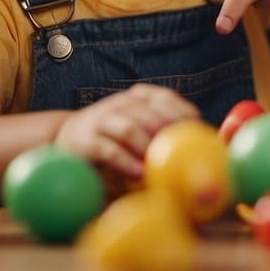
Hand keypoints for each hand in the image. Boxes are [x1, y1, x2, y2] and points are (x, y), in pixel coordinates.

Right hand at [54, 84, 197, 182]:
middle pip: (149, 112)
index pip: (163, 97)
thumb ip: (162, 133)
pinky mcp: (86, 141)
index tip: (198, 128)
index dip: (182, 110)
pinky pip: (108, 150)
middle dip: (168, 129)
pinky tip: (138, 173)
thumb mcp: (138, 128)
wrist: (66, 139)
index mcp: (137, 97)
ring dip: (148, 146)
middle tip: (184, 149)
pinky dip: (125, 161)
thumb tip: (203, 146)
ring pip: (129, 127)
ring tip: (161, 164)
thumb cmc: (114, 138)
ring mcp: (101, 120)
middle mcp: (120, 104)